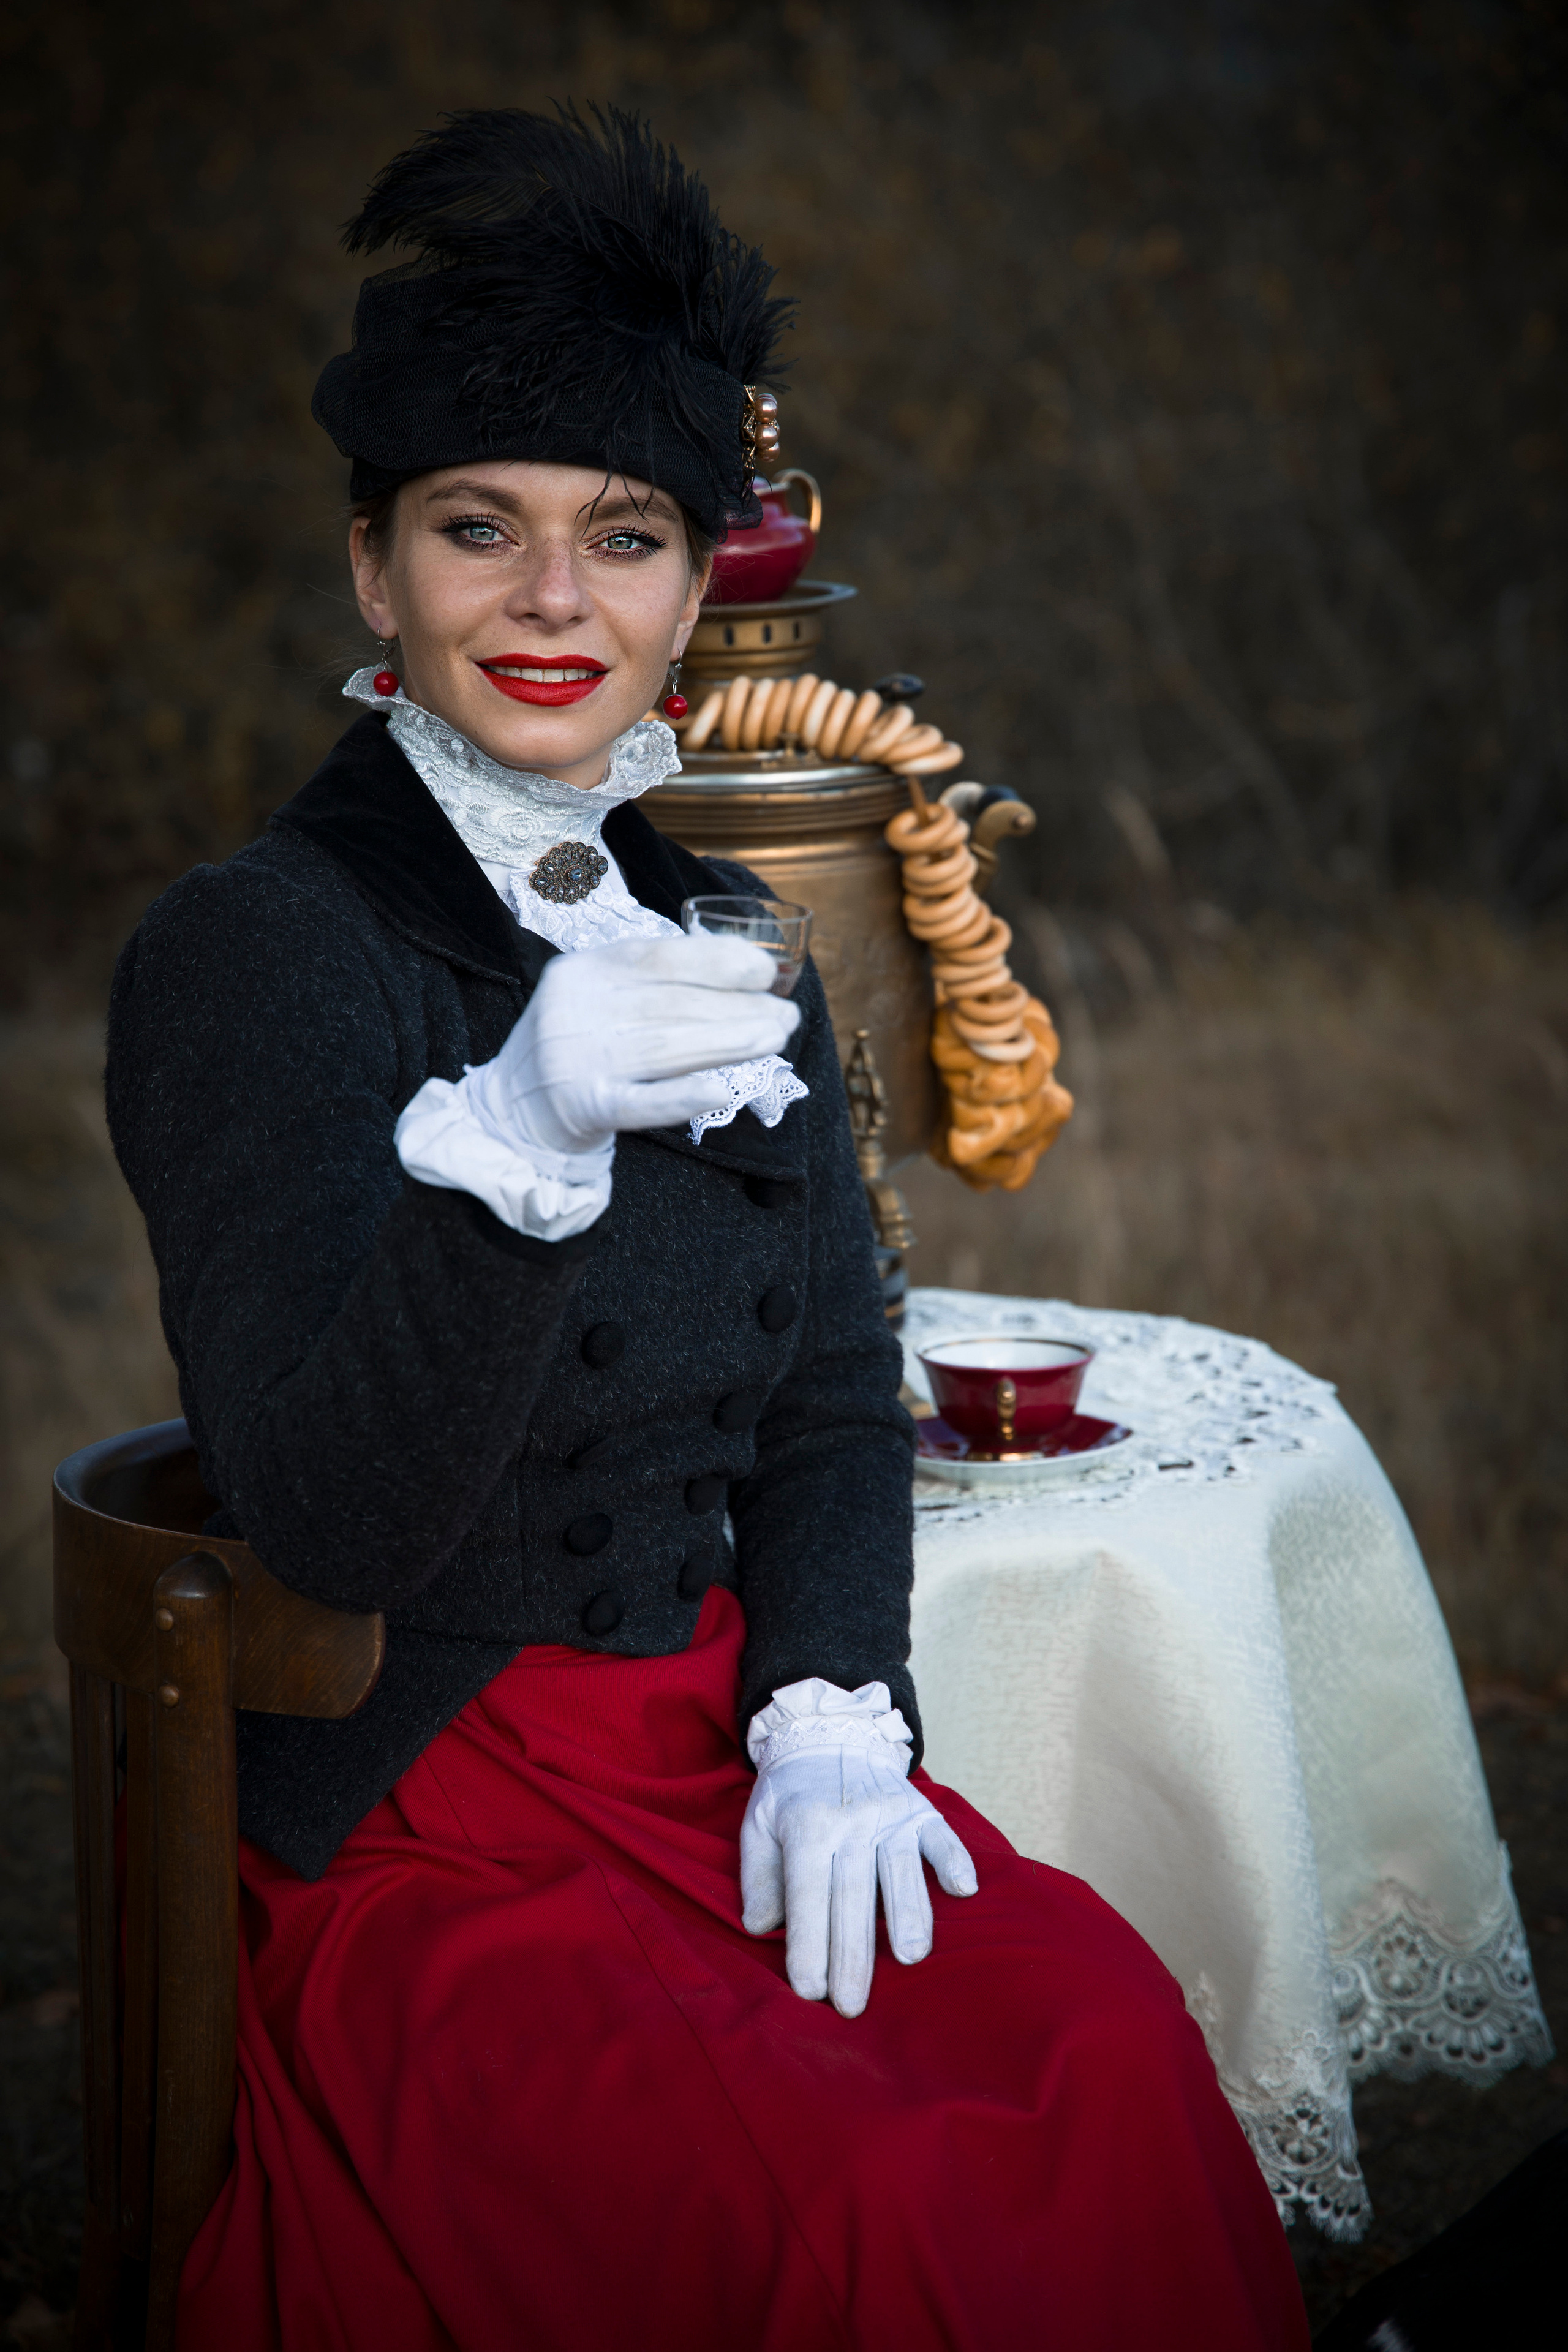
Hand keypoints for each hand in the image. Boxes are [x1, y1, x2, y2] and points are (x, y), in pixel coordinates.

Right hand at [470, 932, 799, 1154]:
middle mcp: (575, 1008)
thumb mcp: (599, 998)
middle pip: (672, 1004)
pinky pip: (644, 1100)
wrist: (511, 1112)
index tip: (765, 971)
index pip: (660, 957)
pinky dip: (688, 1093)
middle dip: (739, 1008)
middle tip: (786, 1016)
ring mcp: (577, 1059)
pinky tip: (727, 1087)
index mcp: (582, 970)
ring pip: (667, 1046)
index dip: (719, 961)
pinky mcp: (584, 1108)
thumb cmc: (578, 1047)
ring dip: (731, 1042)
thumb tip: (741, 974)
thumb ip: (650, 984)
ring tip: (776, 1039)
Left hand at [740, 1690, 977, 2019]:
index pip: (806, 1896)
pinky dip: (953, 1860)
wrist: (831, 1732)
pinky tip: (962, 1890)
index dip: (808, 1944)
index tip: (810, 1991)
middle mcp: (850, 1823)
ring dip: (907, 1913)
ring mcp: (889, 1815)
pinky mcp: (919, 1810)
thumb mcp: (757, 1823)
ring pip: (900, 1870)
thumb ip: (758, 1875)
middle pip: (852, 1896)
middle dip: (852, 1955)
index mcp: (806, 1829)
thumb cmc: (790, 1793)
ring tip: (910, 1957)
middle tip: (852, 2006)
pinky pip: (940, 1837)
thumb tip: (760, 1926)